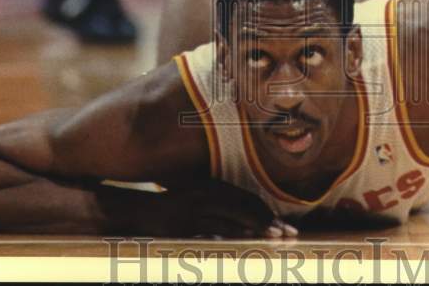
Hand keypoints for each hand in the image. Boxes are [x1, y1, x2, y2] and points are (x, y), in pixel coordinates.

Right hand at [159, 179, 297, 239]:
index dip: (267, 213)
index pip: (247, 200)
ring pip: (233, 219)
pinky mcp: (185, 225)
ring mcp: (196, 209)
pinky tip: (246, 240)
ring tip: (275, 238)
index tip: (285, 225)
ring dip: (256, 229)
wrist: (138, 210)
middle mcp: (207, 195)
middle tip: (289, 235)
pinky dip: (232, 234)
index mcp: (212, 188)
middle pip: (245, 208)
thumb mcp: (197, 198)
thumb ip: (219, 205)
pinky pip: (213, 229)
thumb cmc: (172, 207)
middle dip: (269, 222)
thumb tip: (246, 221)